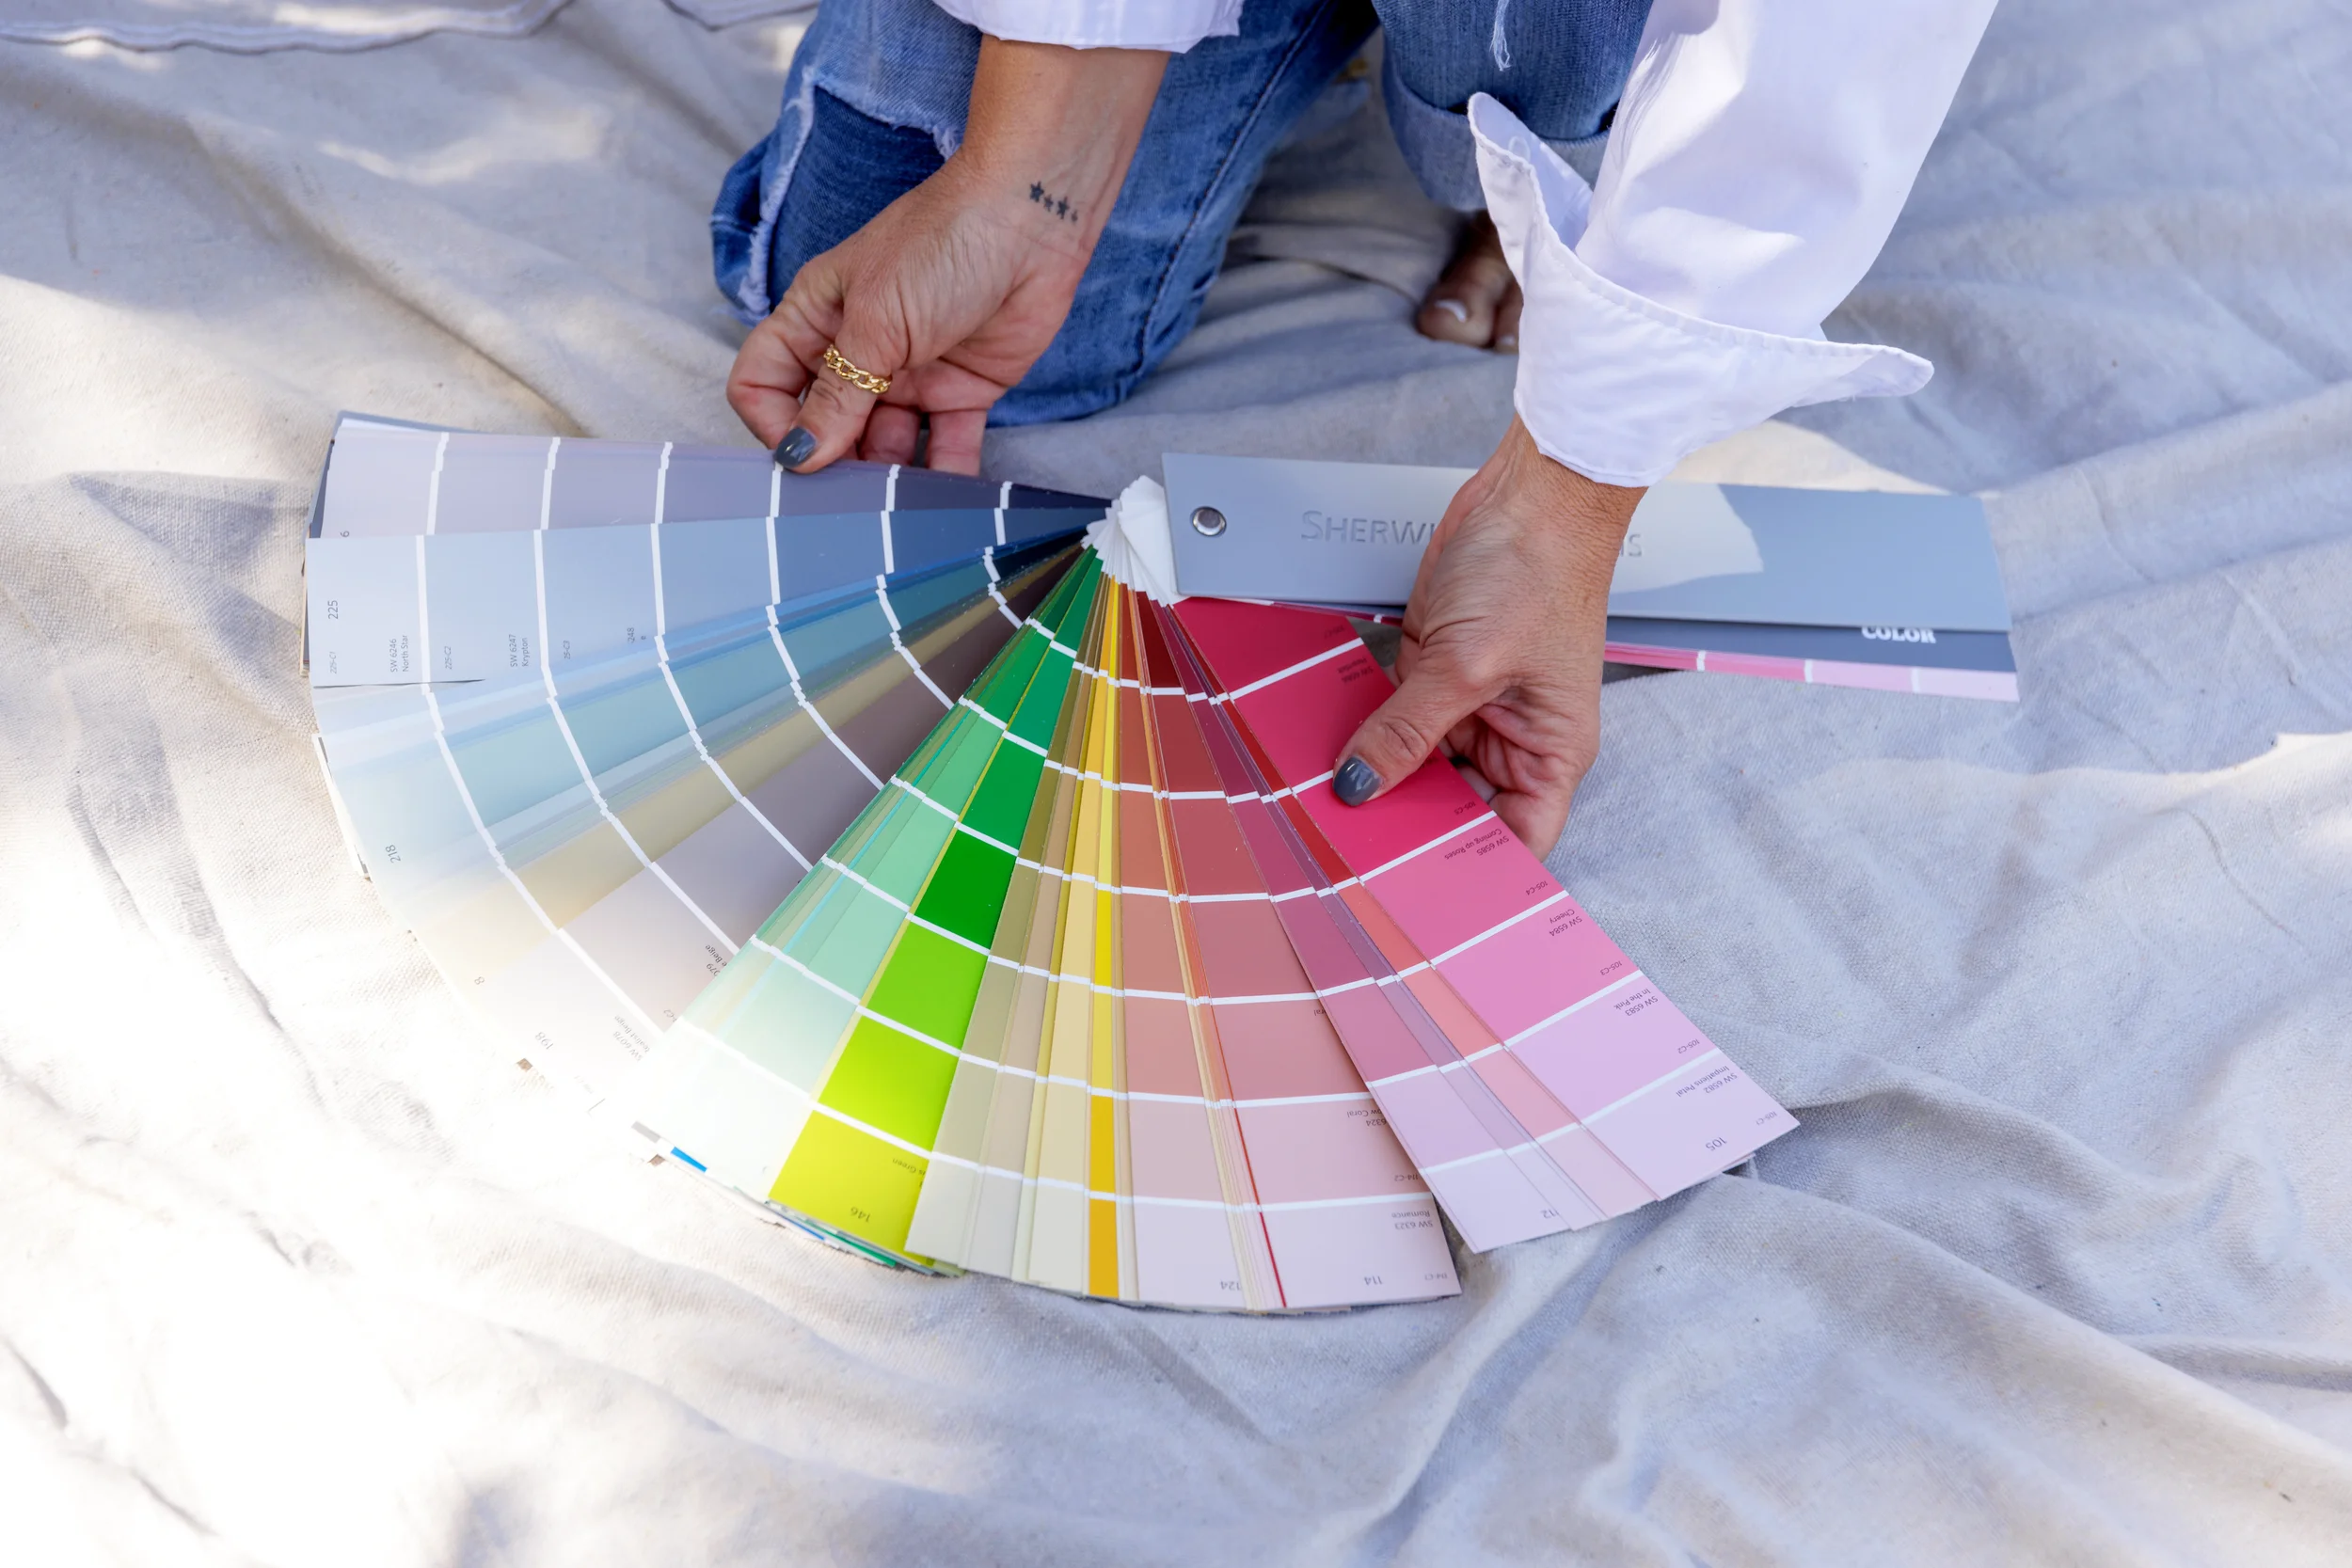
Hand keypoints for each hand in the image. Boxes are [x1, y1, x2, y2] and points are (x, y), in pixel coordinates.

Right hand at [726, 39, 1167, 474]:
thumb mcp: (876, 320)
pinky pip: (944, 447)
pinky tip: (943, 501)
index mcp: (816, 319)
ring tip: (893, 510)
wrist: (1034, 219)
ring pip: (883, 446)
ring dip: (886, 480)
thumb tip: (798, 456)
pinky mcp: (961, 392)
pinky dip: (944, 477)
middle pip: (825, 426)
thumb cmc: (943, 244)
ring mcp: (909, 375)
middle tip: (846, 505)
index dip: (771, 423)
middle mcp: (857, 351)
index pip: (763, 382)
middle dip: (832, 464)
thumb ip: (837, 394)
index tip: (798, 457)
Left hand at [1332, 417, 1642, 853]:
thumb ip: (1407, 732)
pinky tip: (1324, 752)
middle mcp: (1512, 738)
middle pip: (1456, 807)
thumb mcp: (1466, 665)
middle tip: (1349, 854)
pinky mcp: (1434, 673)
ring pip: (1416, 766)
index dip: (1472, 872)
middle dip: (1408, 826)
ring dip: (1377, 779)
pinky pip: (1394, 720)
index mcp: (1551, 753)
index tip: (1416, 894)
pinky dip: (1364, 733)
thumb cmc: (1540, 571)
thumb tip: (1358, 786)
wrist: (1528, 494)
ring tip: (1325, 810)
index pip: (1516, 839)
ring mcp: (1469, 706)